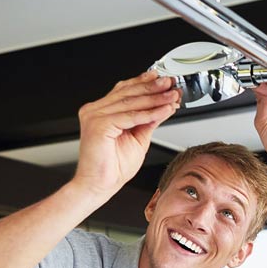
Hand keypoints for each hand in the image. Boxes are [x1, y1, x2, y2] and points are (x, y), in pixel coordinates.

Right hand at [74, 70, 180, 197]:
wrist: (99, 186)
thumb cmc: (113, 167)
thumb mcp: (138, 138)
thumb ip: (148, 121)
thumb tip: (162, 107)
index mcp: (101, 111)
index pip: (125, 90)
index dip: (145, 83)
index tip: (164, 81)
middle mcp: (95, 110)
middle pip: (128, 93)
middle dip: (153, 88)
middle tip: (171, 84)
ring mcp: (94, 116)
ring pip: (131, 103)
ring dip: (155, 99)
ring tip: (171, 97)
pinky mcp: (98, 126)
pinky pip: (130, 117)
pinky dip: (149, 113)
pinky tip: (164, 110)